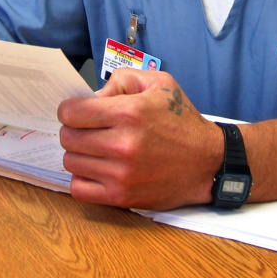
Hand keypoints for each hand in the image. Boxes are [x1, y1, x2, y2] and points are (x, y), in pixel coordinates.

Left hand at [57, 69, 221, 209]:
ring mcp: (121, 174)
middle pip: (68, 137)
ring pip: (71, 162)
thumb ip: (121, 80)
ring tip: (97, 149)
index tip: (78, 111)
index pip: (71, 113)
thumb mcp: (159, 84)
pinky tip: (97, 169)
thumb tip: (92, 97)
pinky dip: (82, 178)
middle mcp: (122, 144)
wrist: (208, 162)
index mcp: (129, 113)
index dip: (70, 109)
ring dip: (79, 153)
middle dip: (74, 130)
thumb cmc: (182, 121)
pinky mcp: (122, 197)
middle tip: (89, 129)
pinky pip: (79, 189)